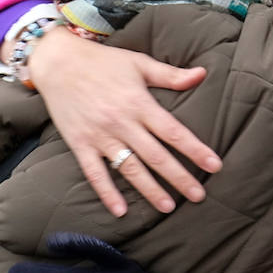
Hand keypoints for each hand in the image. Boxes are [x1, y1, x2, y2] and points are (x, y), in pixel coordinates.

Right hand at [26, 28, 221, 215]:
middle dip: (179, 177)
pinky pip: (95, 173)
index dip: (195, 149)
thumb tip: (202, 74)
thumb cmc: (103, 62)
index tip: (214, 165)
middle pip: (156, 156)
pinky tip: (120, 210)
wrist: (58, 62)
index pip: (173, 131)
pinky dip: (107, 193)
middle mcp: (122, 122)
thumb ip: (171, 75)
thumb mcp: (139, 63)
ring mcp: (100, 136)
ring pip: (129, 168)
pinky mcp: (80, 144)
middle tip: (198, 196)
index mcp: (139, 103)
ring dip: (150, 189)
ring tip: (168, 207)